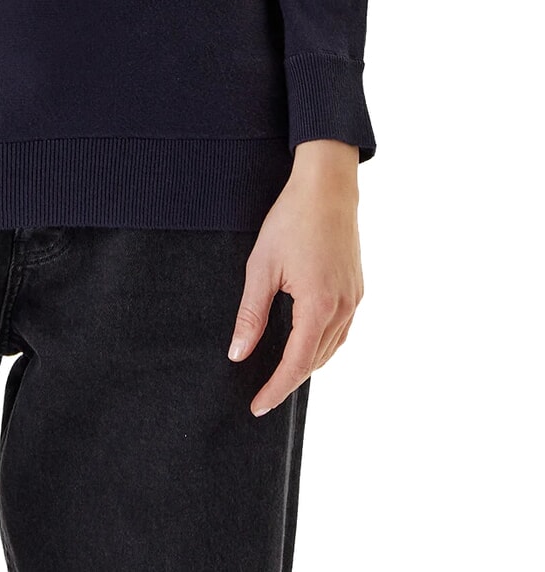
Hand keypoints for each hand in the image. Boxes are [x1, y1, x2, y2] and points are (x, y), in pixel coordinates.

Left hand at [227, 140, 363, 415]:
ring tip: (280, 373)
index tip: (257, 407)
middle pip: (315, 361)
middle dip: (289, 380)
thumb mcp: (261, 267)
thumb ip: (251, 314)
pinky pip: (341, 330)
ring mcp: (354, 300)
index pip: (295, 364)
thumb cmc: (291, 221)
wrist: (327, 188)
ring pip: (331, 348)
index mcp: (319, 307)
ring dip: (307, 363)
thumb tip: (238, 353)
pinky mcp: (357, 289)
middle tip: (262, 393)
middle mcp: (342, 309)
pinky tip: (305, 340)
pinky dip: (322, 343)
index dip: (275, 389)